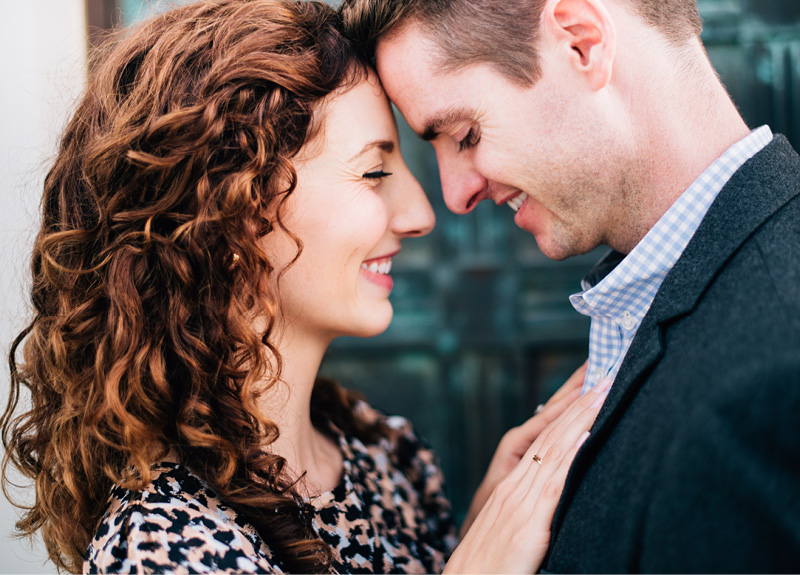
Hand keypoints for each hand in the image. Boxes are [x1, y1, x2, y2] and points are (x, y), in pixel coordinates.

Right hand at [444, 376, 609, 573]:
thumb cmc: (490, 568)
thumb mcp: (513, 533)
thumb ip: (532, 514)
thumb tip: (555, 502)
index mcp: (513, 487)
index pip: (545, 439)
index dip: (569, 411)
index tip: (592, 387)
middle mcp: (516, 486)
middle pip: (552, 433)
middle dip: (579, 401)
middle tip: (605, 371)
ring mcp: (521, 501)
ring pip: (555, 449)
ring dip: (581, 416)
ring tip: (604, 389)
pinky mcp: (529, 523)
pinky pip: (554, 483)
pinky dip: (572, 456)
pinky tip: (588, 435)